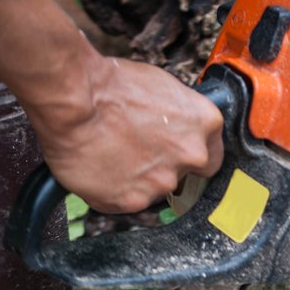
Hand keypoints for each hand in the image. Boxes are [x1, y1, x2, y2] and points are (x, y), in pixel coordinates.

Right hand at [31, 57, 223, 213]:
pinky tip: (101, 169)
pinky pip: (126, 201)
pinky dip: (113, 191)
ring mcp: (164, 181)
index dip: (191, 155)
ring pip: (155, 188)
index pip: (212, 154)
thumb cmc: (113, 87)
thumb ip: (182, 117)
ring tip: (113, 155)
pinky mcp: (133, 200)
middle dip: (166, 167)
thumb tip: (179, 126)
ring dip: (138, 179)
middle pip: (186, 174)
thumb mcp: (165, 88)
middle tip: (139, 153)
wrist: (76, 101)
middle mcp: (192, 156)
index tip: (177, 154)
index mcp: (206, 125)